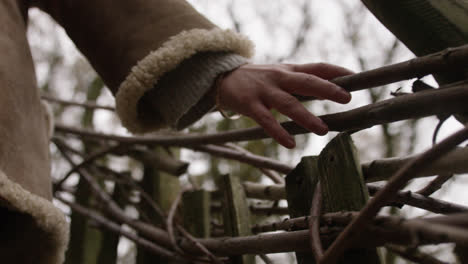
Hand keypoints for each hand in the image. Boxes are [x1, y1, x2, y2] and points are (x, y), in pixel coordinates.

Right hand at [216, 63, 352, 147]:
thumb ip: (302, 80)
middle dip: (327, 89)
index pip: (316, 67)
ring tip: (322, 130)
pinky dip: (279, 132)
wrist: (222, 77)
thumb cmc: (258, 79)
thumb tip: (330, 90)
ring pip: (288, 104)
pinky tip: (290, 143)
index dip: (336, 71)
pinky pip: (266, 120)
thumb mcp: (280, 74)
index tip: (355, 77)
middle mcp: (279, 78)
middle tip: (346, 98)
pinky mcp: (250, 105)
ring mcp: (264, 91)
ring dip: (306, 117)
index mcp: (289, 70)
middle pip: (306, 82)